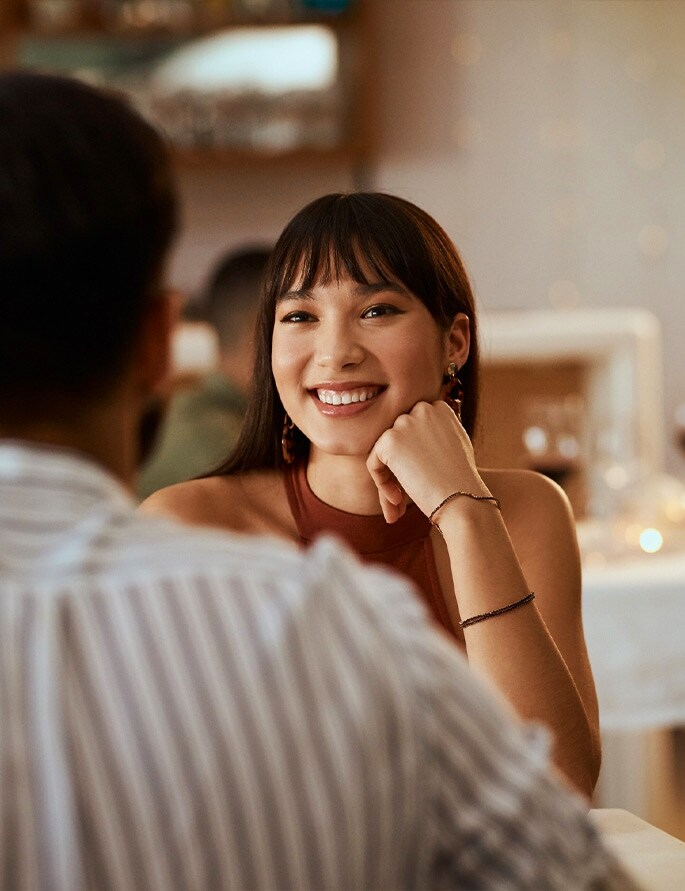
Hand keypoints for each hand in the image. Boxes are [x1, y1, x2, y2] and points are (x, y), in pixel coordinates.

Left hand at [366, 400, 488, 522]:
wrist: (461, 497)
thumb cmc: (461, 480)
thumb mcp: (456, 446)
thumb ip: (437, 433)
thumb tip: (415, 439)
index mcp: (440, 409)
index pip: (413, 429)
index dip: (412, 456)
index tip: (420, 478)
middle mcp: (422, 409)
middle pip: (398, 440)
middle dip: (398, 469)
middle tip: (402, 498)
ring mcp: (405, 422)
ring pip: (384, 453)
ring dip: (388, 480)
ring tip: (398, 505)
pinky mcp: (389, 440)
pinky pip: (374, 463)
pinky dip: (381, 484)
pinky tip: (397, 500)